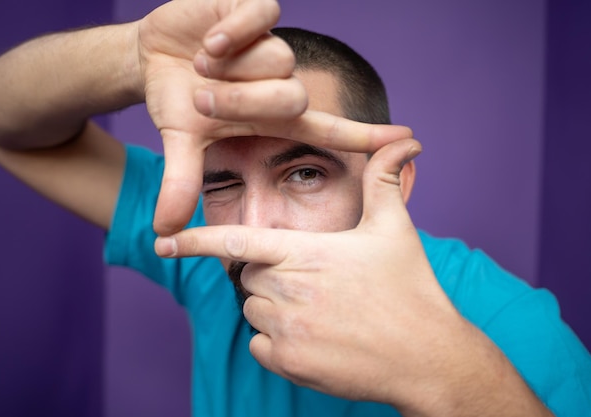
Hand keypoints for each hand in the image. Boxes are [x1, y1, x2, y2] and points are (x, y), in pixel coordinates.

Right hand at [137, 0, 412, 234]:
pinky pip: (261, 18)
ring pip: (279, 59)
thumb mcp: (183, 142)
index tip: (409, 142)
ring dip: (230, 70)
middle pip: (294, 97)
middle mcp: (281, 81)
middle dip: (243, 103)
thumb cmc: (179, 99)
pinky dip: (231, 33)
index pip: (329, 130)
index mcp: (273, 116)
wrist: (154, 57)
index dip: (366, 137)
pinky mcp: (256, 7)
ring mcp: (271, 44)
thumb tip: (164, 231)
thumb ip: (182, 182)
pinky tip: (209, 41)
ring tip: (203, 65)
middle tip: (205, 99)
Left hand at [156, 138, 460, 406]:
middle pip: (249, 275)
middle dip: (270, 273)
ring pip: (253, 310)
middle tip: (315, 280)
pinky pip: (260, 345)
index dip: (194, 240)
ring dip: (275, 307)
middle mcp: (288, 290)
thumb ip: (384, 182)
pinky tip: (317, 337)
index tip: (163, 242)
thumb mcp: (395, 230)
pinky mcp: (290, 364)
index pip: (236, 242)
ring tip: (322, 309)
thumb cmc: (411, 290)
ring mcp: (286, 330)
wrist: (428, 357)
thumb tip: (403, 142)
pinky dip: (277, 340)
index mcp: (305, 253)